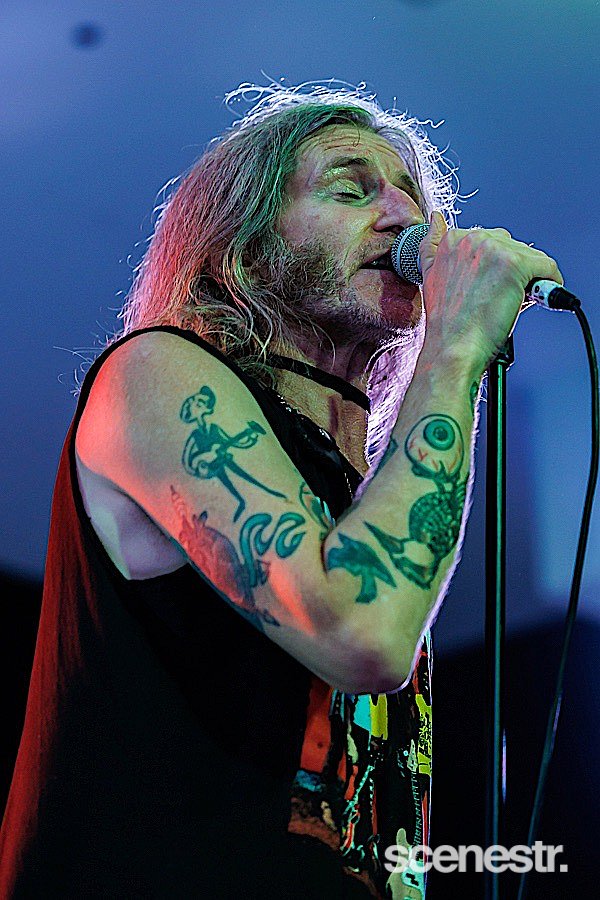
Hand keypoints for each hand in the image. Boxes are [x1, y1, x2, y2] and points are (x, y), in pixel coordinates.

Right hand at [417, 211, 563, 372]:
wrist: (453, 348)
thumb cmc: (447, 322)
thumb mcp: (430, 276)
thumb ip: (433, 244)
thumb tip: (436, 219)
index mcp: (454, 240)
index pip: (493, 243)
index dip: (495, 269)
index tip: (490, 288)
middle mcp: (474, 239)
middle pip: (514, 248)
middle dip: (513, 273)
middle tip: (498, 299)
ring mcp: (496, 250)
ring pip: (532, 258)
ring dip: (529, 281)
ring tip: (509, 303)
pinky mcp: (517, 264)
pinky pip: (548, 268)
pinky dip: (548, 285)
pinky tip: (532, 300)